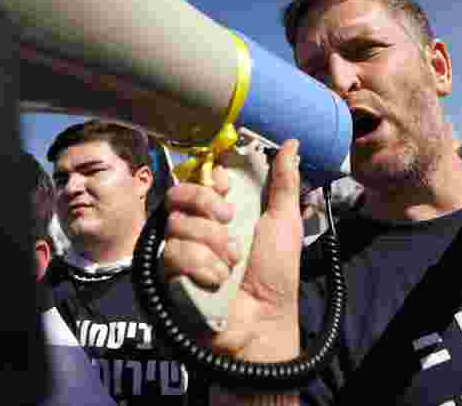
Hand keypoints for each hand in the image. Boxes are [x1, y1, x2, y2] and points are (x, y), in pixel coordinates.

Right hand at [162, 139, 303, 362]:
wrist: (264, 319)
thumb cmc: (277, 272)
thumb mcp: (284, 222)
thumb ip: (284, 183)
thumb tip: (292, 143)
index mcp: (222, 210)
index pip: (199, 179)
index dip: (209, 180)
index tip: (226, 187)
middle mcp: (198, 227)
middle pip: (179, 195)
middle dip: (205, 205)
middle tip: (229, 221)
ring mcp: (181, 251)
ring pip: (177, 226)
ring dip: (212, 244)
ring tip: (233, 263)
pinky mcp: (170, 275)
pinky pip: (173, 255)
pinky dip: (201, 266)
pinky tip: (217, 279)